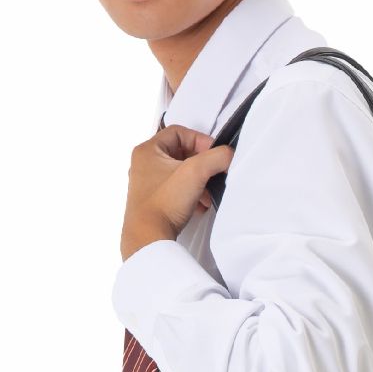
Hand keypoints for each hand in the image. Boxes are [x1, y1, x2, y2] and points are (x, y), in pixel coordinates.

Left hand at [121, 125, 234, 259]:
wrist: (149, 238)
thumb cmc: (164, 203)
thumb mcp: (196, 172)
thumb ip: (217, 156)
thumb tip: (228, 154)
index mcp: (148, 151)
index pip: (179, 132)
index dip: (200, 140)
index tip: (213, 154)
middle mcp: (144, 164)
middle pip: (181, 152)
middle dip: (202, 163)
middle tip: (213, 172)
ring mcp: (148, 183)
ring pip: (181, 172)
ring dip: (199, 180)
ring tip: (208, 193)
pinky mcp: (154, 200)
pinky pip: (177, 188)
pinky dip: (192, 193)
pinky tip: (200, 205)